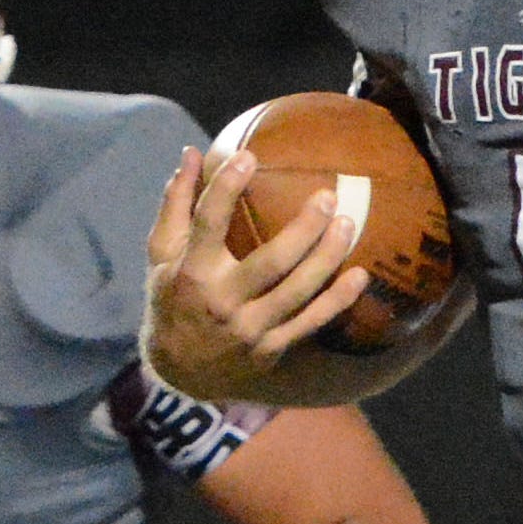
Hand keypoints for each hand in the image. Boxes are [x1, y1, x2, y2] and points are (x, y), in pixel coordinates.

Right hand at [137, 145, 368, 406]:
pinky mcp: (270, 348)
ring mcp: (250, 328)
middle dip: (303, 229)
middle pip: (271, 262)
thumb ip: (177, 203)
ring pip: (297, 291)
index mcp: (192, 272)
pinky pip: (311, 322)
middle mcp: (222, 301)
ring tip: (349, 224)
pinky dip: (338, 300)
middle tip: (328, 197)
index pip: (209, 223)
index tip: (249, 156)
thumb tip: (192, 152)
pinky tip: (360, 275)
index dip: (227, 188)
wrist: (180, 370)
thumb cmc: (172, 298)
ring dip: (327, 258)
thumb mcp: (161, 253)